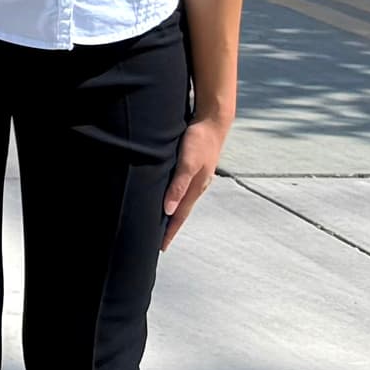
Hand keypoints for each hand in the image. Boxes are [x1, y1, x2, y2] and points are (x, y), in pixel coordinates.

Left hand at [162, 113, 227, 242]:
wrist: (213, 121)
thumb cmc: (199, 141)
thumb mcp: (187, 163)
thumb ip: (178, 185)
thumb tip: (168, 210)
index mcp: (195, 188)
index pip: (179, 216)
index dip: (169, 232)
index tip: (160, 247)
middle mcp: (196, 186)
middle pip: (180, 212)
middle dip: (170, 227)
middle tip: (157, 242)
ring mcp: (196, 177)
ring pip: (181, 201)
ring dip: (171, 214)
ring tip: (161, 224)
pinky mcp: (193, 168)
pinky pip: (181, 189)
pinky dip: (174, 199)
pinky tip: (168, 199)